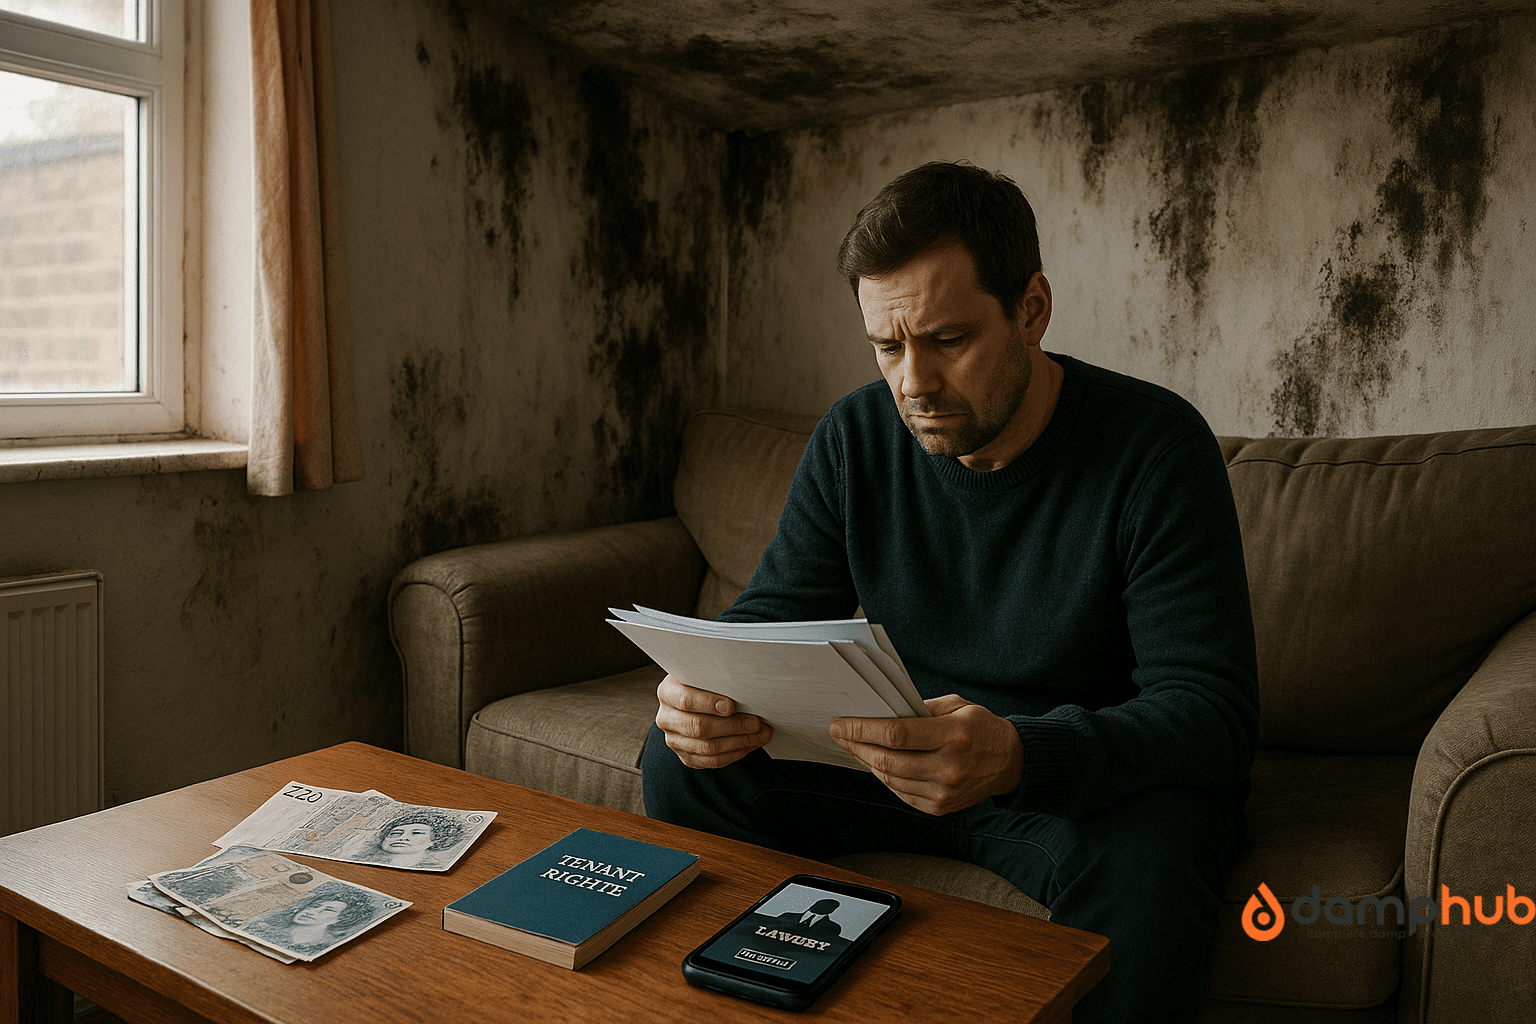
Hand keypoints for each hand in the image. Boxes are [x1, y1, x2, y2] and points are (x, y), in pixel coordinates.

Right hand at [654, 674, 772, 768]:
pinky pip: (712, 761)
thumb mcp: (705, 674)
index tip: (731, 706)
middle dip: (732, 726)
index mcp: (668, 692)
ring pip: (707, 748)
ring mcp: (674, 740)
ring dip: (739, 742)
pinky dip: (735, 754)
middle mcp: (666, 718)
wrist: (698, 700)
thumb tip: (744, 686)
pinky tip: (751, 744)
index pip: (685, 700)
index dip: (708, 703)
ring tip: (761, 734)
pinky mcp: (686, 757)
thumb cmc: (705, 684)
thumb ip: (718, 679)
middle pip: (699, 727)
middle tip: (756, 722)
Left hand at [830, 694, 1023, 815]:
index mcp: (954, 736)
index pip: (896, 735)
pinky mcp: (940, 808)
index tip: (841, 724)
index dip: (862, 729)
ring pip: (889, 779)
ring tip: (853, 746)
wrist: (1011, 763)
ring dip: (865, 762)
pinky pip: (900, 792)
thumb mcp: (957, 705)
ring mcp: (944, 792)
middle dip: (856, 745)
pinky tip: (874, 763)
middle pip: (887, 760)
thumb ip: (920, 709)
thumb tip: (880, 713)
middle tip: (839, 734)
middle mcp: (949, 768)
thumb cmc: (981, 728)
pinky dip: (883, 777)